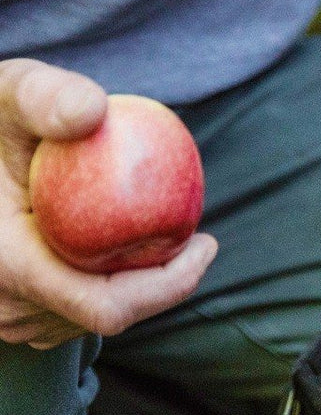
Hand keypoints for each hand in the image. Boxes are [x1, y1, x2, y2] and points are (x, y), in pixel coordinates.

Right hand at [0, 60, 216, 348]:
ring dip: (138, 281)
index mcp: (4, 266)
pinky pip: (80, 310)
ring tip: (165, 234)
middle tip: (201, 240)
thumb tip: (93, 111)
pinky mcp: (20, 316)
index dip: (168, 285)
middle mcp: (3, 308)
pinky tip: (132, 244)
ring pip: (96, 316)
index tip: (207, 244)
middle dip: (164, 281)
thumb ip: (44, 96)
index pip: (104, 304)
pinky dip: (111, 280)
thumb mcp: (9, 94)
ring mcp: (11, 320)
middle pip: (109, 314)